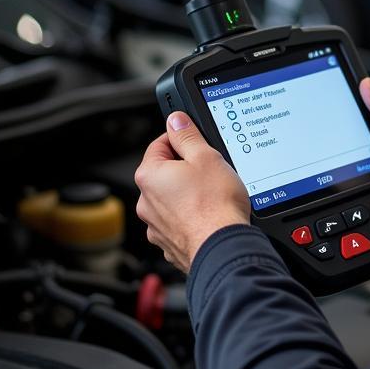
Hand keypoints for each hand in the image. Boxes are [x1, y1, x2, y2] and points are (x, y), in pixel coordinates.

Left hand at [135, 112, 250, 272]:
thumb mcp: (206, 156)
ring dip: (187, 194)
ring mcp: (156, 226)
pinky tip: (209, 215)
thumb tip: (176, 121)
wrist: (223, 247)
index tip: (195, 141)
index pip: (159, 144)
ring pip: (171, 200)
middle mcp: (146, 202)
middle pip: (165, 173)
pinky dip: (191, 217)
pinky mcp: (169, 243)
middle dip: (186, 169)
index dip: (181, 139)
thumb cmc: (215, 205)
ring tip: (212, 195)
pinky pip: (178, 222)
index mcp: (150, 175)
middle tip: (210, 170)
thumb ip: (187, 135)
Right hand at [360, 78, 369, 241]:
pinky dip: (368, 200)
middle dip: (351, 150)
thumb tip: (367, 87)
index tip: (335, 114)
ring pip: (362, 174)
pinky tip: (369, 197)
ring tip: (366, 175)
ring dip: (359, 177)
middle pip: (360, 146)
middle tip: (352, 152)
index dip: (353, 113)